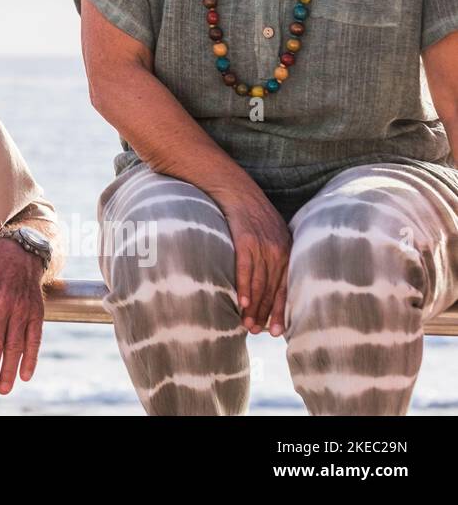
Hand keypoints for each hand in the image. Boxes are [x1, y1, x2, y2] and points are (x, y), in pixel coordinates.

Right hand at [214, 187, 290, 335]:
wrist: (231, 184)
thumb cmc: (245, 209)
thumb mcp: (266, 229)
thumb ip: (270, 251)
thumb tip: (266, 277)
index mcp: (286, 248)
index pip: (287, 286)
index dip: (282, 310)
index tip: (278, 331)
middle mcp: (279, 248)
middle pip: (274, 288)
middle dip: (267, 313)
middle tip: (259, 333)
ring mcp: (263, 243)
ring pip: (259, 282)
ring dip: (254, 306)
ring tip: (247, 325)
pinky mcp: (245, 239)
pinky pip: (245, 268)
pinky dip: (243, 287)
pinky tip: (241, 303)